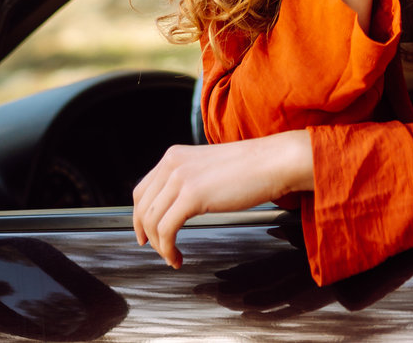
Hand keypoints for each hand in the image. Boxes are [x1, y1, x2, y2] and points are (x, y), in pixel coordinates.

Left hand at [132, 130, 313, 269]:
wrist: (273, 162)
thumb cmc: (251, 168)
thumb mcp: (208, 168)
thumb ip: (188, 180)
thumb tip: (176, 206)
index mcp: (173, 156)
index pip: (142, 189)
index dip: (139, 216)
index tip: (145, 234)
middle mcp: (172, 164)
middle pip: (142, 207)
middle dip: (146, 234)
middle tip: (158, 250)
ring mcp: (180, 178)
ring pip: (152, 221)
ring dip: (159, 246)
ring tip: (172, 257)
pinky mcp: (192, 195)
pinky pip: (167, 230)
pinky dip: (168, 249)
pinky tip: (178, 256)